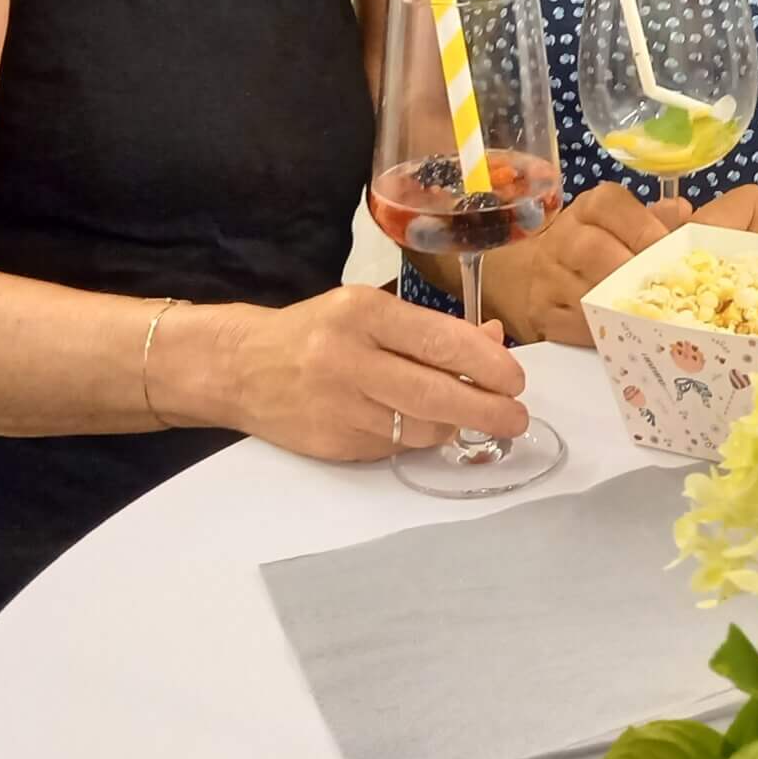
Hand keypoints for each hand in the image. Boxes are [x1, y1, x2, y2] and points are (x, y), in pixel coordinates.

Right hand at [214, 284, 527, 461]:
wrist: (240, 368)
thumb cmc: (317, 332)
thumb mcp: (371, 310)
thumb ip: (432, 328)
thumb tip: (494, 342)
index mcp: (363, 313)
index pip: (441, 340)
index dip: (488, 364)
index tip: (517, 380)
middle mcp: (348, 358)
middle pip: (437, 394)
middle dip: (488, 410)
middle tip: (516, 418)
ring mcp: (339, 406)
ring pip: (421, 428)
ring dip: (454, 426)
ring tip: (466, 416)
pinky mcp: (333, 444)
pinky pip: (395, 447)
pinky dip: (416, 438)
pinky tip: (417, 424)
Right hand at [480, 181, 684, 347]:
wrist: (552, 274)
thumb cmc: (606, 247)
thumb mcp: (631, 225)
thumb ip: (662, 220)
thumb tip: (687, 216)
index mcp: (589, 209)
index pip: (609, 205)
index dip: (642, 228)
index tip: (668, 249)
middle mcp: (563, 237)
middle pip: (592, 250)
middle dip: (631, 272)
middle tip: (664, 289)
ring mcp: (547, 276)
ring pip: (582, 292)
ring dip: (620, 307)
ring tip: (652, 315)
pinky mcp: (542, 312)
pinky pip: (571, 326)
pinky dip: (604, 331)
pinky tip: (628, 333)